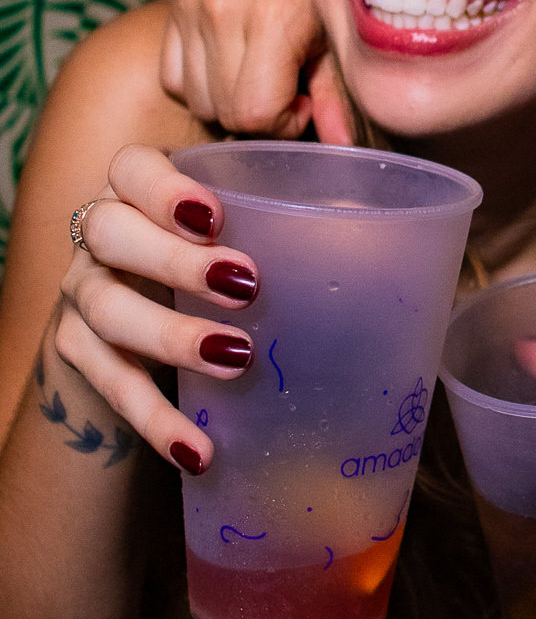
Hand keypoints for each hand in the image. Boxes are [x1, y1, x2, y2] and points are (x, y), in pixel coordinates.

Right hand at [54, 145, 262, 472]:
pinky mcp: (78, 353)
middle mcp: (100, 235)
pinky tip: (197, 450)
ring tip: (236, 359)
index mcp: (138, 191)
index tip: (215, 217)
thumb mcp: (246, 229)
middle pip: (110, 232)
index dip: (165, 189)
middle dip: (175, 260)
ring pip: (108, 309)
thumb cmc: (217, 262)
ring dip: (172, 335)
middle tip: (246, 286)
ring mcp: (82, 294)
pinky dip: (156, 420)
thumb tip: (374, 211)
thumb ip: (292, 213)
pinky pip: (111, 386)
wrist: (141, 332)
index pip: (131, 169)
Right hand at [159, 0, 350, 139]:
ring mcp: (192, 4)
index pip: (254, 113)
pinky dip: (201, 84)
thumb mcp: (340, 39)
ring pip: (196, 99)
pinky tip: (234, 65)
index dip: (283, 123)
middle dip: (259, 116)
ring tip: (263, 75)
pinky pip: (174, 76)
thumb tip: (341, 150)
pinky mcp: (176, 2)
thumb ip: (337, 97)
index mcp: (270, 18)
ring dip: (229, 102)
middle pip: (223, 111)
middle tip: (287, 90)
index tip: (303, 102)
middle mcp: (222, 9)